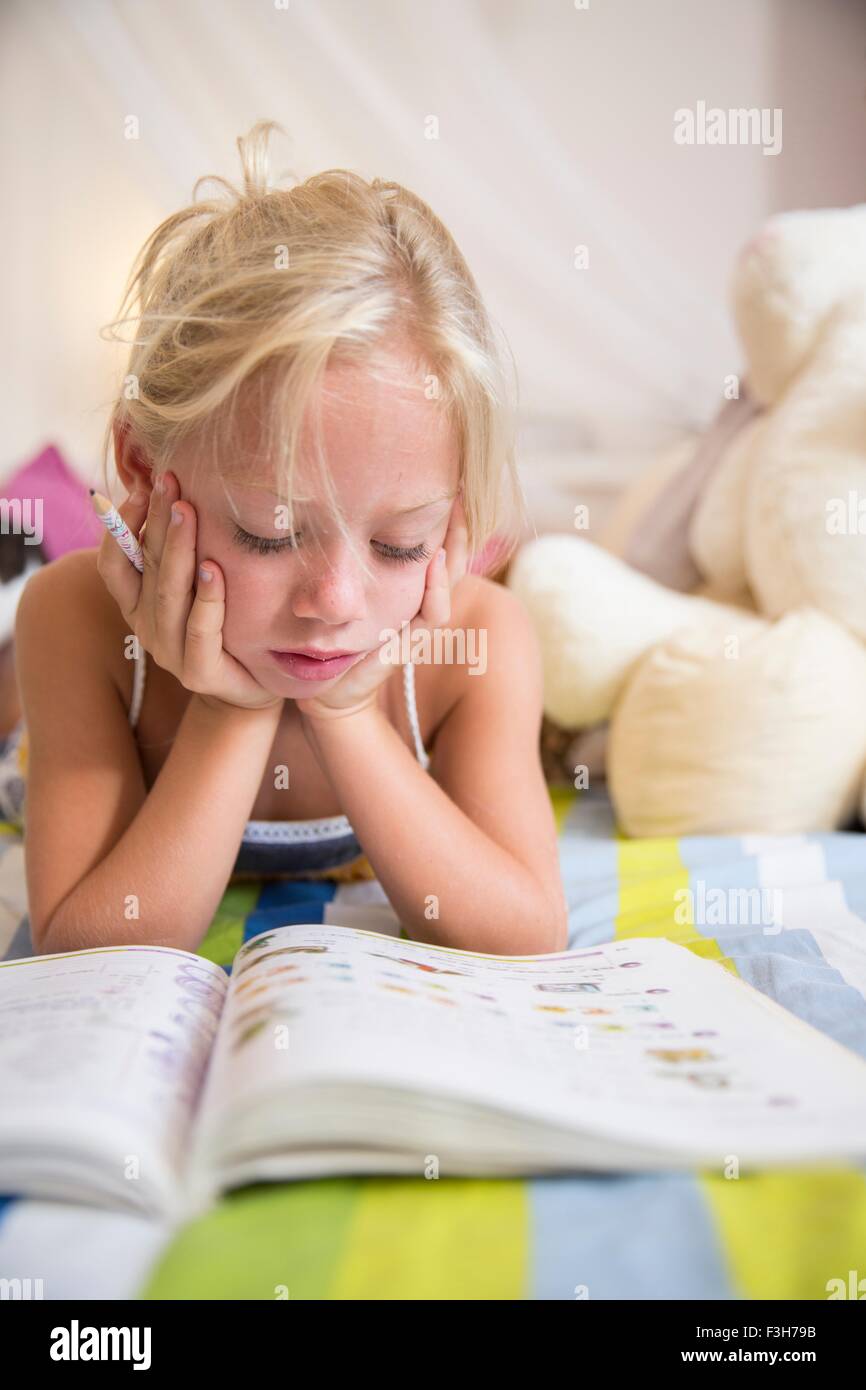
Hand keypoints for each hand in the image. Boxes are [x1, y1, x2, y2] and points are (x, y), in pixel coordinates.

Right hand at [96, 470, 282, 713]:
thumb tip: (173, 488)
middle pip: (146, 567)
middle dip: (156, 520)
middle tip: (170, 481)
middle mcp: (146, 626)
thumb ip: (177, 549)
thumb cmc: (223, 623)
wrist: (251, 684)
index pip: (113, 562)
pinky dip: (207, 598)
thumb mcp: (194, 583)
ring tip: (187, 513)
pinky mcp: (199, 672)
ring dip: (178, 550)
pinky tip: (214, 570)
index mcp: (136, 604)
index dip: (119, 525)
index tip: (140, 486)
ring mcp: (170, 652)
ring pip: (169, 594)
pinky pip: (200, 629)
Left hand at [295, 488, 469, 720]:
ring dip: (457, 547)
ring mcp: (418, 619)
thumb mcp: (340, 584)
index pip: (437, 544)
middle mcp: (419, 599)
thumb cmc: (331, 634)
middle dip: (460, 524)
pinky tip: (435, 560)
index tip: (447, 481)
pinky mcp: (410, 640)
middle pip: (455, 556)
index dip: (446, 516)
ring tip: (457, 513)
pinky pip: (434, 611)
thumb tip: (338, 502)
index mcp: (408, 585)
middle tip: (461, 490)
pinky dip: (438, 586)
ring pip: (452, 580)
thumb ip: (349, 555)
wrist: (326, 686)